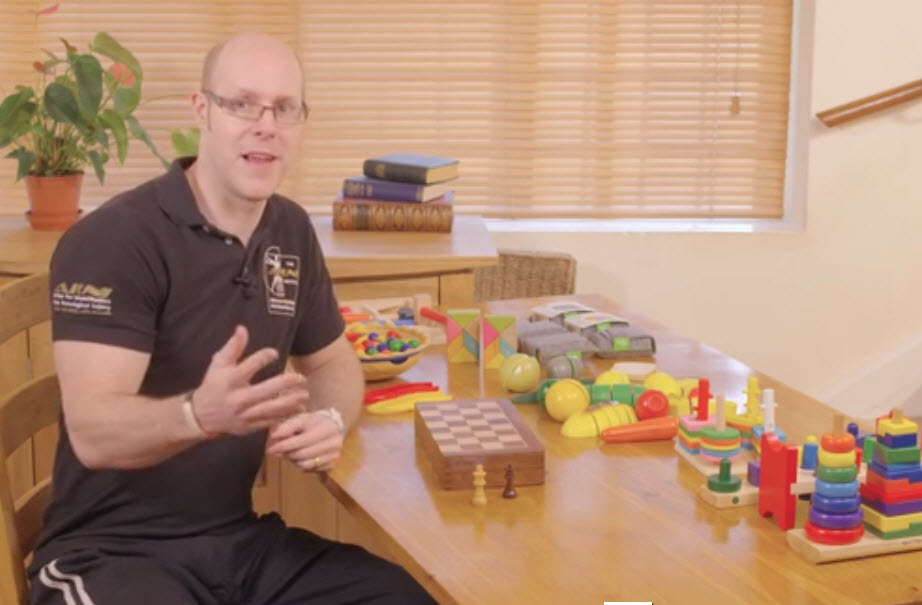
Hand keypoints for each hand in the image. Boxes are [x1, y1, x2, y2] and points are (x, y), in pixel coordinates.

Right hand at [191, 325, 309, 435]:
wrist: (201, 416)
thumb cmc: (213, 385)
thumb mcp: (218, 364)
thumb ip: (233, 347)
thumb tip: (242, 328)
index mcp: (230, 380)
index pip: (250, 366)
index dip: (264, 357)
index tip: (274, 353)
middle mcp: (238, 398)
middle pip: (266, 390)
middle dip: (286, 383)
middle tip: (300, 378)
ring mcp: (244, 414)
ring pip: (272, 409)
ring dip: (291, 402)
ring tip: (304, 394)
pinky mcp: (249, 427)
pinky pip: (270, 421)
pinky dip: (286, 416)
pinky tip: (299, 408)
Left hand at [265, 410, 343, 471]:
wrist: (334, 426)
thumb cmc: (314, 422)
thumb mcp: (301, 418)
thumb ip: (288, 426)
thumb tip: (274, 436)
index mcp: (325, 428)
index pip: (301, 441)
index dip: (284, 446)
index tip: (270, 449)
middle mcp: (333, 443)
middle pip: (302, 454)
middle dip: (286, 454)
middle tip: (277, 452)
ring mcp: (334, 455)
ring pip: (305, 464)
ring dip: (293, 460)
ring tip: (289, 453)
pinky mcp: (333, 464)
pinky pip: (311, 470)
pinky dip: (302, 465)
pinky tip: (300, 458)